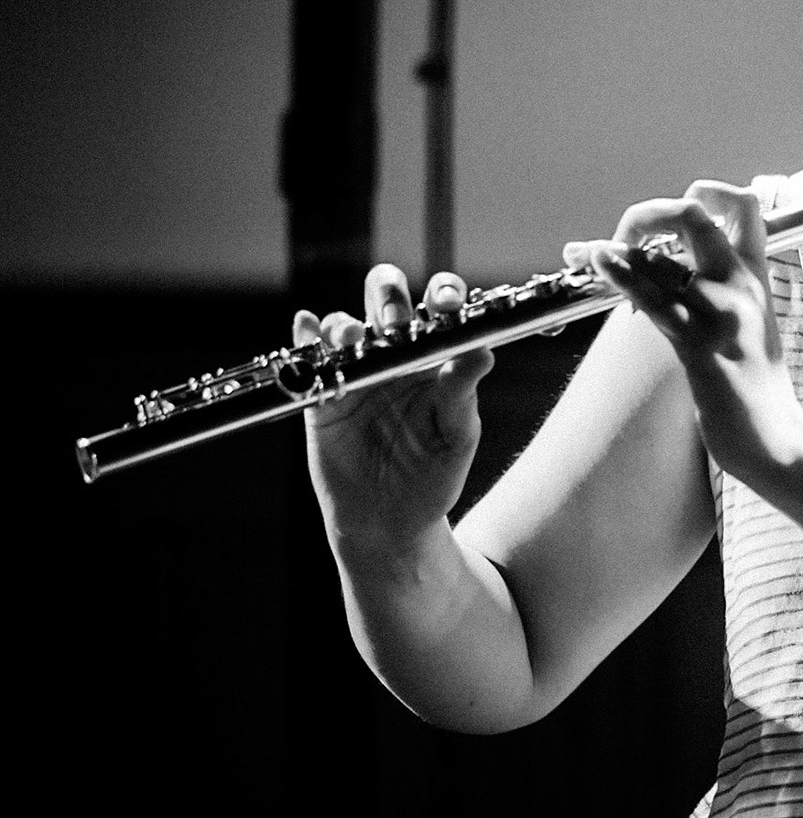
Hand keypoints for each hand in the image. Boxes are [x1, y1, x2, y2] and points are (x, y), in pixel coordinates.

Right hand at [294, 265, 494, 548]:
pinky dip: (304, 338)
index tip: (445, 304)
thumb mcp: (457, 436)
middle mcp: (395, 355)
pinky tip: (306, 327)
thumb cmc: (435, 476)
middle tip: (394, 322)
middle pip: (386, 300)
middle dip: (388, 295)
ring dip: (344, 323)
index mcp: (435, 357)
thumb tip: (483, 353)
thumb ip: (463, 393)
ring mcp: (356, 372)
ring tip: (349, 338)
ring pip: (344, 326)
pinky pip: (309, 360)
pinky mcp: (322, 397)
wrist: (391, 523)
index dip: (441, 293)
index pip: (438, 307)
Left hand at [563, 182, 802, 484]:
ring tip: (584, 252)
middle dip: (647, 213)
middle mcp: (740, 283)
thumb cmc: (759, 391)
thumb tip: (684, 274)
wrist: (778, 441)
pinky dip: (619, 275)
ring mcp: (720, 311)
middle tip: (625, 239)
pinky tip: (597, 264)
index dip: (705, 191)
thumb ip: (727, 294)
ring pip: (661, 255)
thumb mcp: (754, 326)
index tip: (669, 220)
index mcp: (756, 276)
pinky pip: (652, 297)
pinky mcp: (700, 344)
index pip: (743, 203)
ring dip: (614, 248)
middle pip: (694, 210)